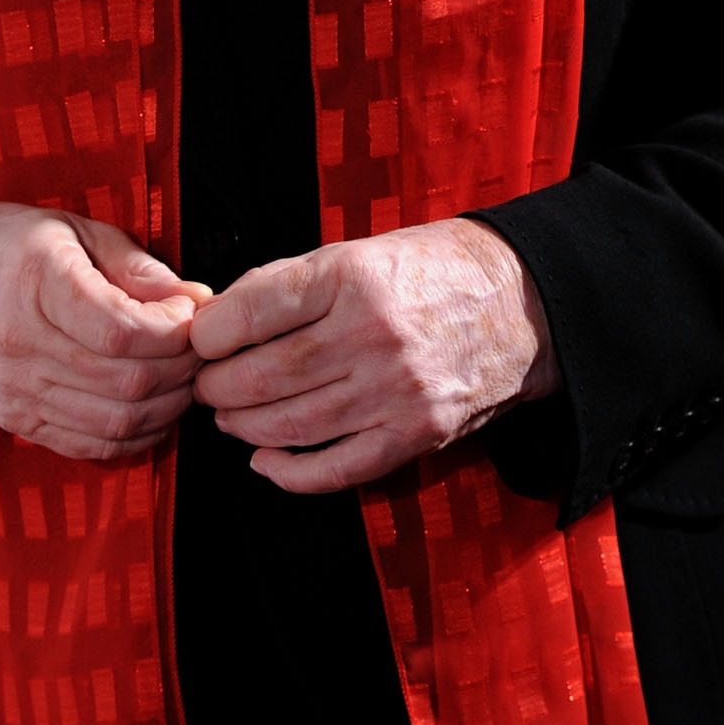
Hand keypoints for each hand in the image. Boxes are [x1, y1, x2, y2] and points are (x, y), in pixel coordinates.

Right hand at [0, 201, 208, 462]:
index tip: (189, 312)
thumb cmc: (3, 246)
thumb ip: (135, 265)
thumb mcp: (72, 229)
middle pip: (128, 382)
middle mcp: (21, 344)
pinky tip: (151, 407)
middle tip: (197, 346)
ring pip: (116, 422)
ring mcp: (16, 391)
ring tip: (180, 376)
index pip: (124, 331)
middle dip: (182, 369)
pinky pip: (90, 446)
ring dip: (167, 407)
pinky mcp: (16, 421)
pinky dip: (134, 435)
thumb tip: (193, 298)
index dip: (175, 331)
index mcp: (37, 283)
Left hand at [189, 219, 558, 494]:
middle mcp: (372, 335)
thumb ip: (290, 283)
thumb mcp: (358, 251)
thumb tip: (221, 320)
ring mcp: (396, 391)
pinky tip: (264, 460)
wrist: (522, 303)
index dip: (210, 333)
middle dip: (216, 386)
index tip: (200, 340)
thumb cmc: (430, 270)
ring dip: (242, 427)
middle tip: (205, 384)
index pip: (250, 313)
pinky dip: (290, 473)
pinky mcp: (416, 434)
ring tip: (229, 416)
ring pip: (290, 425)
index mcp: (351, 277)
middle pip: (261, 377)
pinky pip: (337, 468)